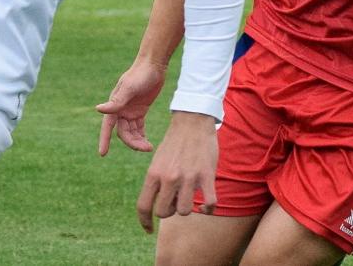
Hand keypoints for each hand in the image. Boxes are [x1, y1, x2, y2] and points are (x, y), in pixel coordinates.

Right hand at [97, 62, 166, 155]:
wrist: (154, 65)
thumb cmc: (140, 75)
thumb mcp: (129, 89)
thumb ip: (116, 101)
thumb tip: (98, 109)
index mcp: (115, 104)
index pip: (107, 126)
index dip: (104, 139)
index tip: (102, 154)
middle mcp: (120, 109)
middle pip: (123, 132)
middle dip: (132, 142)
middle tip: (146, 148)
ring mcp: (130, 110)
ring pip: (131, 132)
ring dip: (138, 140)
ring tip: (149, 147)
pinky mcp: (140, 110)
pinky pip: (138, 127)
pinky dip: (142, 135)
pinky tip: (148, 142)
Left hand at [134, 111, 217, 233]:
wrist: (192, 121)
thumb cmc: (175, 143)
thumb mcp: (158, 161)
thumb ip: (157, 181)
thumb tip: (159, 205)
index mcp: (153, 173)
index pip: (143, 206)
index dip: (144, 222)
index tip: (148, 230)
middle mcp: (168, 177)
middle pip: (164, 213)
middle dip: (169, 210)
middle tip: (175, 199)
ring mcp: (188, 177)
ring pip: (184, 211)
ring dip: (187, 207)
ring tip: (190, 196)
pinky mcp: (206, 176)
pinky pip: (209, 204)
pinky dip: (208, 209)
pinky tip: (207, 205)